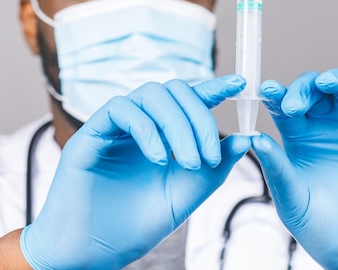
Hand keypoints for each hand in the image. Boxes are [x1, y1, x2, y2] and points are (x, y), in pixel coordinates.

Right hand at [21, 75, 251, 269]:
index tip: (239, 85)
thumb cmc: (134, 225)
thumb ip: (214, 169)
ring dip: (177, 125)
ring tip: (188, 162)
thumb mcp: (184, 195)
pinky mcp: (91, 132)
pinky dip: (147, 129)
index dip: (213, 88)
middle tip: (210, 157)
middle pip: (172, 91)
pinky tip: (158, 159)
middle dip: (198, 118)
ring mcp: (114, 126)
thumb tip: (246, 138)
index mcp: (160, 134)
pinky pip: (120, 109)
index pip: (187, 100)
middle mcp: (138, 124)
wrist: (93, 251)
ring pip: (149, 94)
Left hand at [250, 68, 337, 269]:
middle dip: (302, 89)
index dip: (275, 94)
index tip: (264, 90)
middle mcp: (326, 126)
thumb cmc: (321, 228)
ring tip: (325, 83)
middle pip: (312, 91)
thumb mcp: (292, 198)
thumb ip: (276, 168)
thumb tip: (253, 137)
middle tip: (294, 105)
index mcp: (298, 137)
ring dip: (334, 77)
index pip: (284, 105)